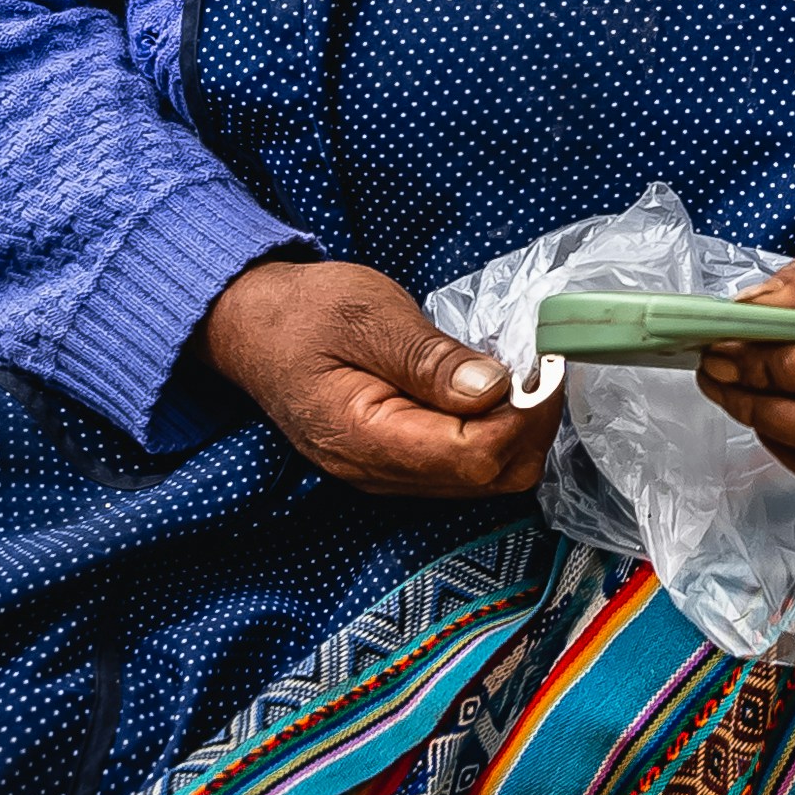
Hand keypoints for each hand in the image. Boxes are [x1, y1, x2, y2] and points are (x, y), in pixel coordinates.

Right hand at [202, 257, 565, 502]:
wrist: (248, 327)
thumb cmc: (303, 313)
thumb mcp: (367, 315)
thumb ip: (429, 359)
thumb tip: (494, 389)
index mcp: (365, 439)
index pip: (473, 457)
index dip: (523, 416)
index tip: (545, 366)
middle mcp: (378, 473)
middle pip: (488, 480)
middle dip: (529, 427)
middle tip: (540, 367)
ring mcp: (387, 475)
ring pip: (482, 481)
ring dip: (515, 431)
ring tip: (521, 374)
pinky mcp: (395, 464)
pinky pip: (462, 468)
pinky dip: (492, 433)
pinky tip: (493, 391)